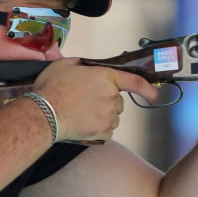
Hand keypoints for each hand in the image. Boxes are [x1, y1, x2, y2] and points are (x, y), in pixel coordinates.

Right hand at [33, 59, 159, 141]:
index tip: (154, 96)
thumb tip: (89, 67)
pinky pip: (106, 131)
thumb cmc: (52, 88)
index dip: (148, 89)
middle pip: (118, 102)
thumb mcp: (66, 64)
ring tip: (80, 113)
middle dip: (106, 102)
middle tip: (85, 101)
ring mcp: (109, 116)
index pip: (135, 82)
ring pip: (112, 117)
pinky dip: (97, 129)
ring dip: (102, 116)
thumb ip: (84, 64)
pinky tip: (82, 123)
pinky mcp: (104, 132)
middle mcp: (112, 97)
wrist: (43, 114)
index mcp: (106, 77)